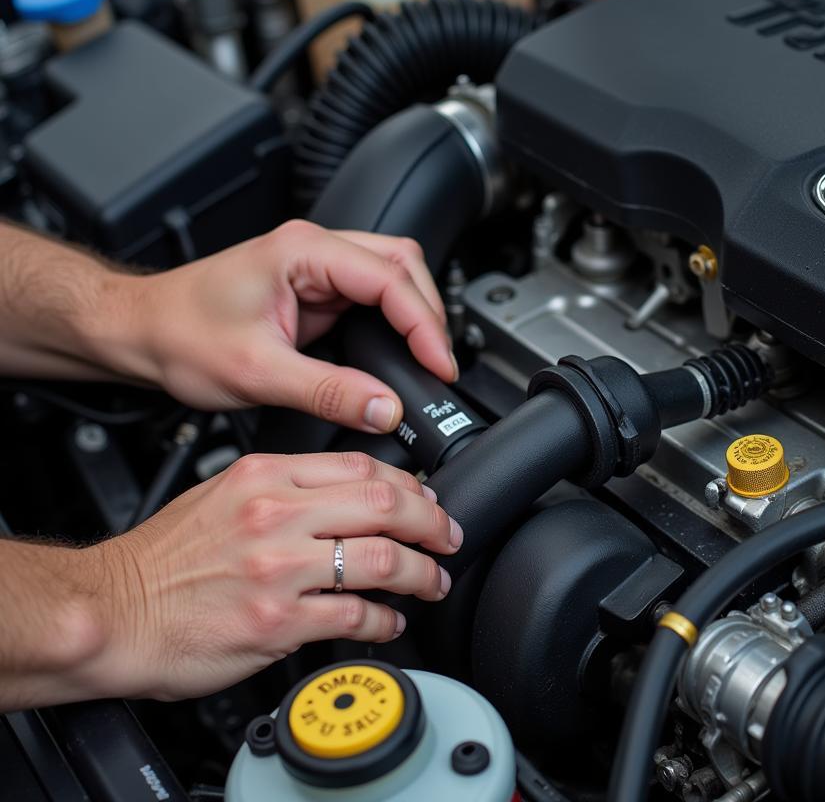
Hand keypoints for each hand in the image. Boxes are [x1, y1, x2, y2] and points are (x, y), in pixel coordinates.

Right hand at [84, 452, 461, 700]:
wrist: (112, 609)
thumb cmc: (164, 557)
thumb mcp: (224, 492)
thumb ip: (286, 486)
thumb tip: (347, 493)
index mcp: (267, 475)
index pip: (362, 466)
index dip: (408, 482)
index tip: (424, 498)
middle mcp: (277, 514)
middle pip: (385, 503)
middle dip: (431, 521)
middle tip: (447, 536)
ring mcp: (279, 567)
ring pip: (383, 559)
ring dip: (422, 573)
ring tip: (433, 581)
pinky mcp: (277, 621)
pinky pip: (355, 616)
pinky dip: (385, 620)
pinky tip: (390, 622)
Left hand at [110, 221, 456, 432]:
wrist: (139, 332)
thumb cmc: (178, 335)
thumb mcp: (257, 372)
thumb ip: (329, 391)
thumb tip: (385, 407)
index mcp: (303, 252)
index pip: (390, 277)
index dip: (424, 323)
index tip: (438, 364)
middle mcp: (314, 250)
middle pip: (402, 263)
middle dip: (429, 312)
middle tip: (438, 363)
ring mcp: (315, 267)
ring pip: (392, 275)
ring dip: (415, 313)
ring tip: (426, 359)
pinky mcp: (313, 289)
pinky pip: (371, 296)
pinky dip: (394, 321)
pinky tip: (397, 351)